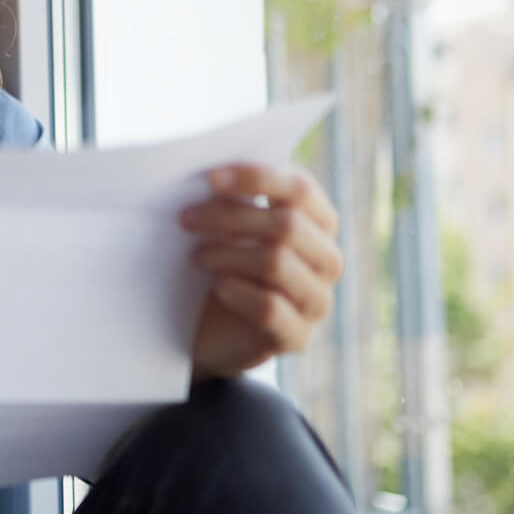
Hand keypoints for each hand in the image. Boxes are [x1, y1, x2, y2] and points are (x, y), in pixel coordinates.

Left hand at [177, 162, 342, 380]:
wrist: (213, 331)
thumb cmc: (225, 264)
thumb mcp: (230, 227)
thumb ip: (235, 200)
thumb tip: (213, 177)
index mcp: (319, 223)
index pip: (300, 189)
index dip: (257, 178)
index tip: (210, 178)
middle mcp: (327, 260)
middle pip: (287, 225)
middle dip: (230, 216)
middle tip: (186, 219)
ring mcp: (317, 301)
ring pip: (277, 263)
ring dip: (226, 255)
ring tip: (197, 256)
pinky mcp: (298, 337)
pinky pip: (270, 308)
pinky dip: (237, 292)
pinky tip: (218, 287)